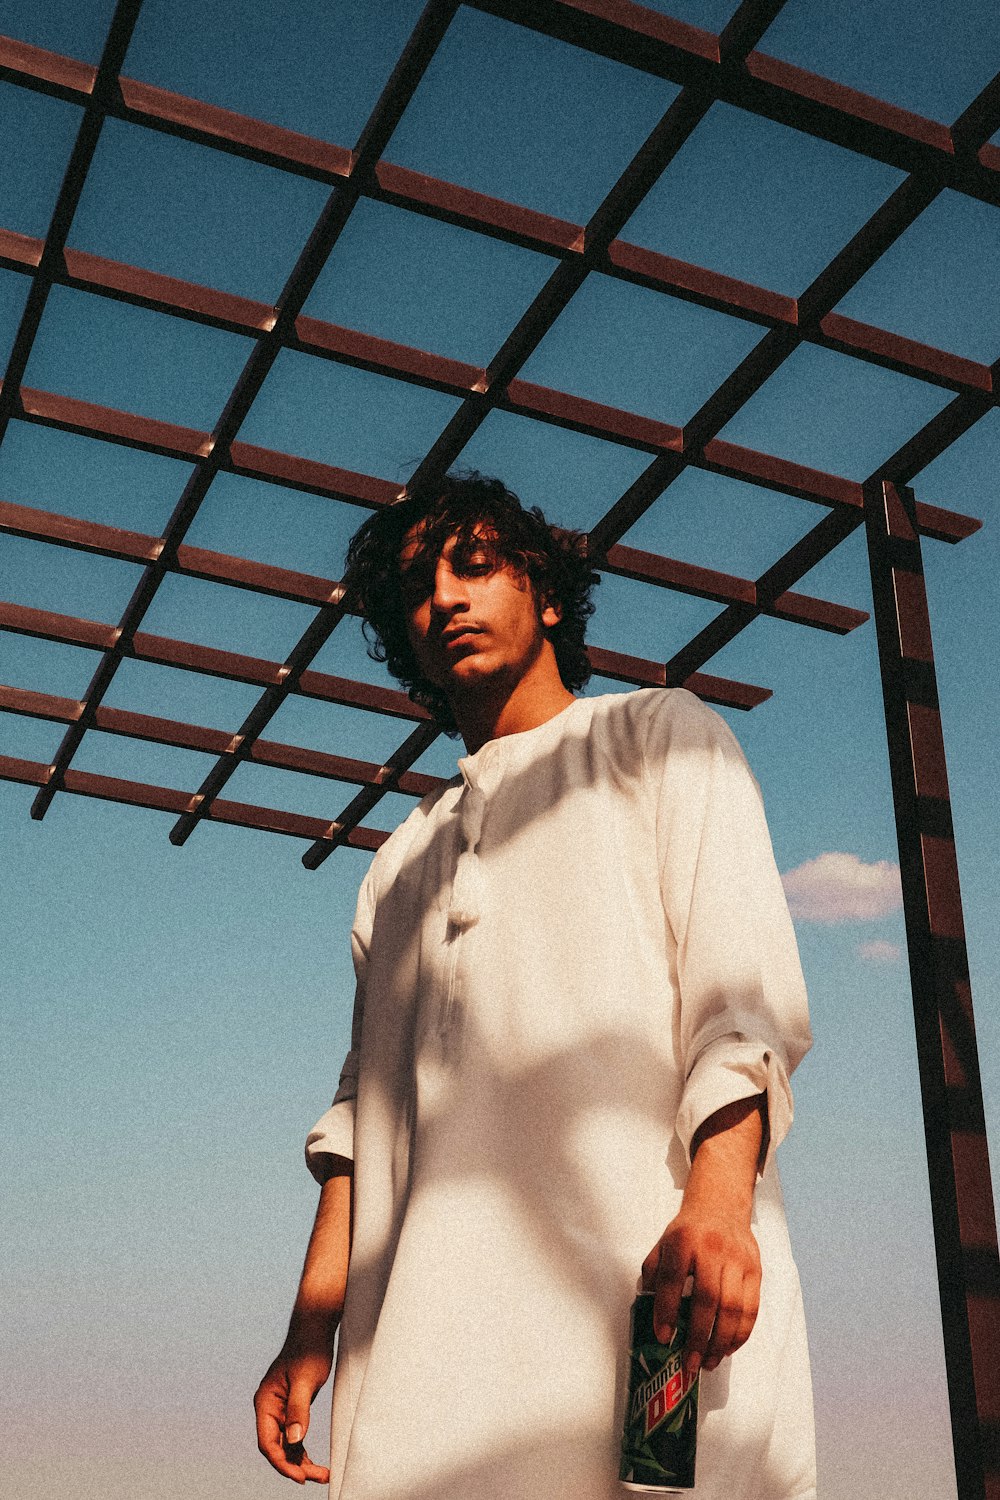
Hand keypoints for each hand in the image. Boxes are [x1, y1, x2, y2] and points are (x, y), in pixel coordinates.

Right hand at [254, 1338, 332, 1484]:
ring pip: (286, 1445)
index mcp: (265, 1402)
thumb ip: (298, 1410)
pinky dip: (303, 1451)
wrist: (315, 1331)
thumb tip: (294, 1440)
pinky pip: (293, 1437)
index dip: (282, 1463)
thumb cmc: (309, 1350)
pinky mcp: (291, 1409)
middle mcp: (269, 1409)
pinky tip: (314, 1464)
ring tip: (322, 1475)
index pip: (268, 1442)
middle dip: (294, 1466)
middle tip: (317, 1478)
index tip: (300, 1477)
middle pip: (277, 1448)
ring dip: (301, 1462)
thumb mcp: (305, 1380)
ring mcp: (279, 1410)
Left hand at [642, 1203, 760, 1376]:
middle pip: (707, 1299)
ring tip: (709, 1362)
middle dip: (698, 1337)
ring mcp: (737, 1260)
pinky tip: (728, 1347)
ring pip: (733, 1308)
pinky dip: (740, 1334)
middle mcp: (712, 1250)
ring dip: (721, 1341)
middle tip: (690, 1363)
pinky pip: (751, 1309)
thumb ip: (653, 1274)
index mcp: (682, 1241)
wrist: (721, 1206)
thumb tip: (650, 1311)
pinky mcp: (755, 1270)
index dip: (666, 1311)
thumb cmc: (688, 1232)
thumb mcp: (662, 1243)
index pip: (672, 1280)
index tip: (663, 1338)